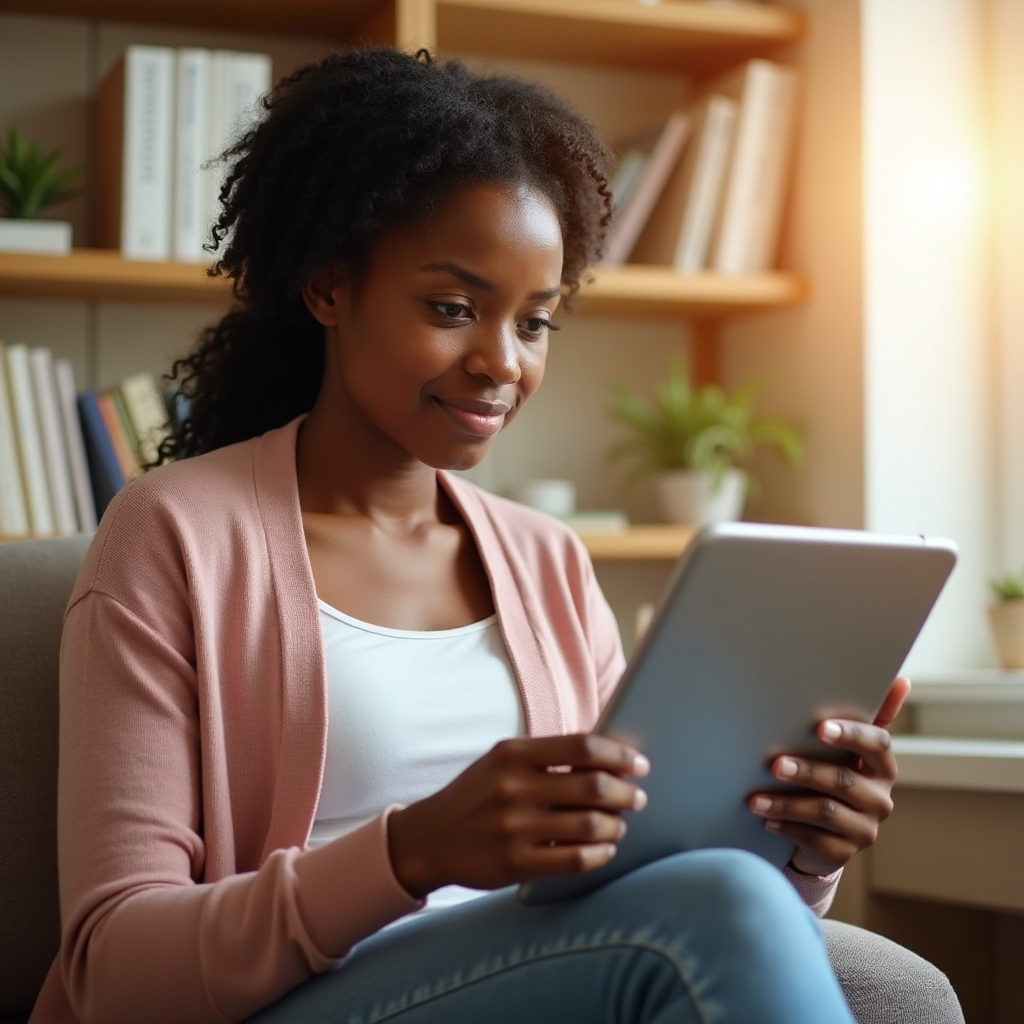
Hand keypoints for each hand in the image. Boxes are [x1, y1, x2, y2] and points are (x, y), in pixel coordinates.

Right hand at [387, 734, 649, 898]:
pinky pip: (574, 859)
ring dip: (616, 825)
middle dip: (626, 793)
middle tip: (638, 798)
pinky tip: (605, 849)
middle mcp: (513, 787)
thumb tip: (609, 757)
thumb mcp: (502, 762)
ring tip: (619, 825)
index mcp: (513, 754)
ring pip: (589, 825)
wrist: (429, 838)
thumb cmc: (477, 795)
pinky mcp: (514, 863)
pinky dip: (599, 854)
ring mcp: (513, 827)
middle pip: (593, 786)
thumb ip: (546, 756)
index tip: (639, 764)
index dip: (619, 755)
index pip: (582, 746)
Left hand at [748, 676, 910, 876]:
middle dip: (807, 771)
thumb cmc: (834, 770)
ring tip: (755, 799)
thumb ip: (870, 714)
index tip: (820, 728)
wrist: (826, 827)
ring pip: (825, 812)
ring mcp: (865, 828)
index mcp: (882, 765)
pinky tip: (765, 819)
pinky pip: (814, 839)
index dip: (851, 735)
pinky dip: (787, 827)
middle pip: (844, 781)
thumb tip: (901, 679)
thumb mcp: (846, 745)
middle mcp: (880, 798)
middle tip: (774, 764)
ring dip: (786, 804)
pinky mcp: (845, 852)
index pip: (877, 744)